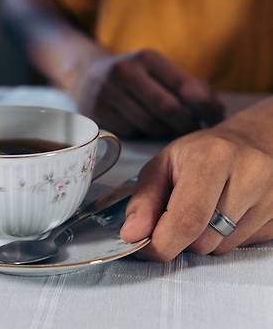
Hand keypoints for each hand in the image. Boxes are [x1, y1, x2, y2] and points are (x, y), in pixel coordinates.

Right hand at [72, 49, 223, 137]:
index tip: (215, 118)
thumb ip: (189, 85)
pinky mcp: (96, 112)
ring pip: (148, 123)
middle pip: (167, 108)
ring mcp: (107, 92)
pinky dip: (143, 134)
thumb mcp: (158, 69)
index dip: (205, 106)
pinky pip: (130, 131)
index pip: (184, 86)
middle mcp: (124, 72)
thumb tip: (216, 111)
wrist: (86, 74)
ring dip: (166, 132)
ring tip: (173, 131)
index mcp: (146, 58)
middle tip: (195, 132)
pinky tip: (147, 129)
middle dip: (186, 124)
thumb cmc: (135, 75)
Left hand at [121, 128, 272, 260]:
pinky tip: (226, 213)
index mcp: (212, 157)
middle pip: (203, 239)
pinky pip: (242, 247)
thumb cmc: (202, 153)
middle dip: (180, 238)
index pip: (187, 220)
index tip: (146, 246)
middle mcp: (250, 175)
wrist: (250, 142)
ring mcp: (272, 197)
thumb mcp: (162, 165)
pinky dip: (225, 238)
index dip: (162, 243)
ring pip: (222, 248)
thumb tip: (132, 233)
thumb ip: (144, 201)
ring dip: (203, 239)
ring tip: (205, 208)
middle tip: (177, 213)